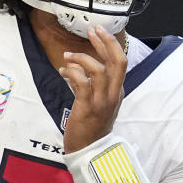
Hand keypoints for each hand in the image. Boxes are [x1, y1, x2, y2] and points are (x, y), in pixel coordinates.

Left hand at [59, 27, 126, 153]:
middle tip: (92, 30)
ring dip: (82, 59)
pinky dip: (71, 73)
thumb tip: (77, 64)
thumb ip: (90, 82)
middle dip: (106, 42)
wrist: (89, 151)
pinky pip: (82, 83)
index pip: (120, 62)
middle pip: (117, 62)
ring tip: (68, 56)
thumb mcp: (97, 102)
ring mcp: (102, 102)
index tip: (98, 31)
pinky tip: (63, 72)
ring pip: (98, 70)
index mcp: (117, 91)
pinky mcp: (88, 108)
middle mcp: (113, 94)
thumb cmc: (91, 126)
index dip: (110, 44)